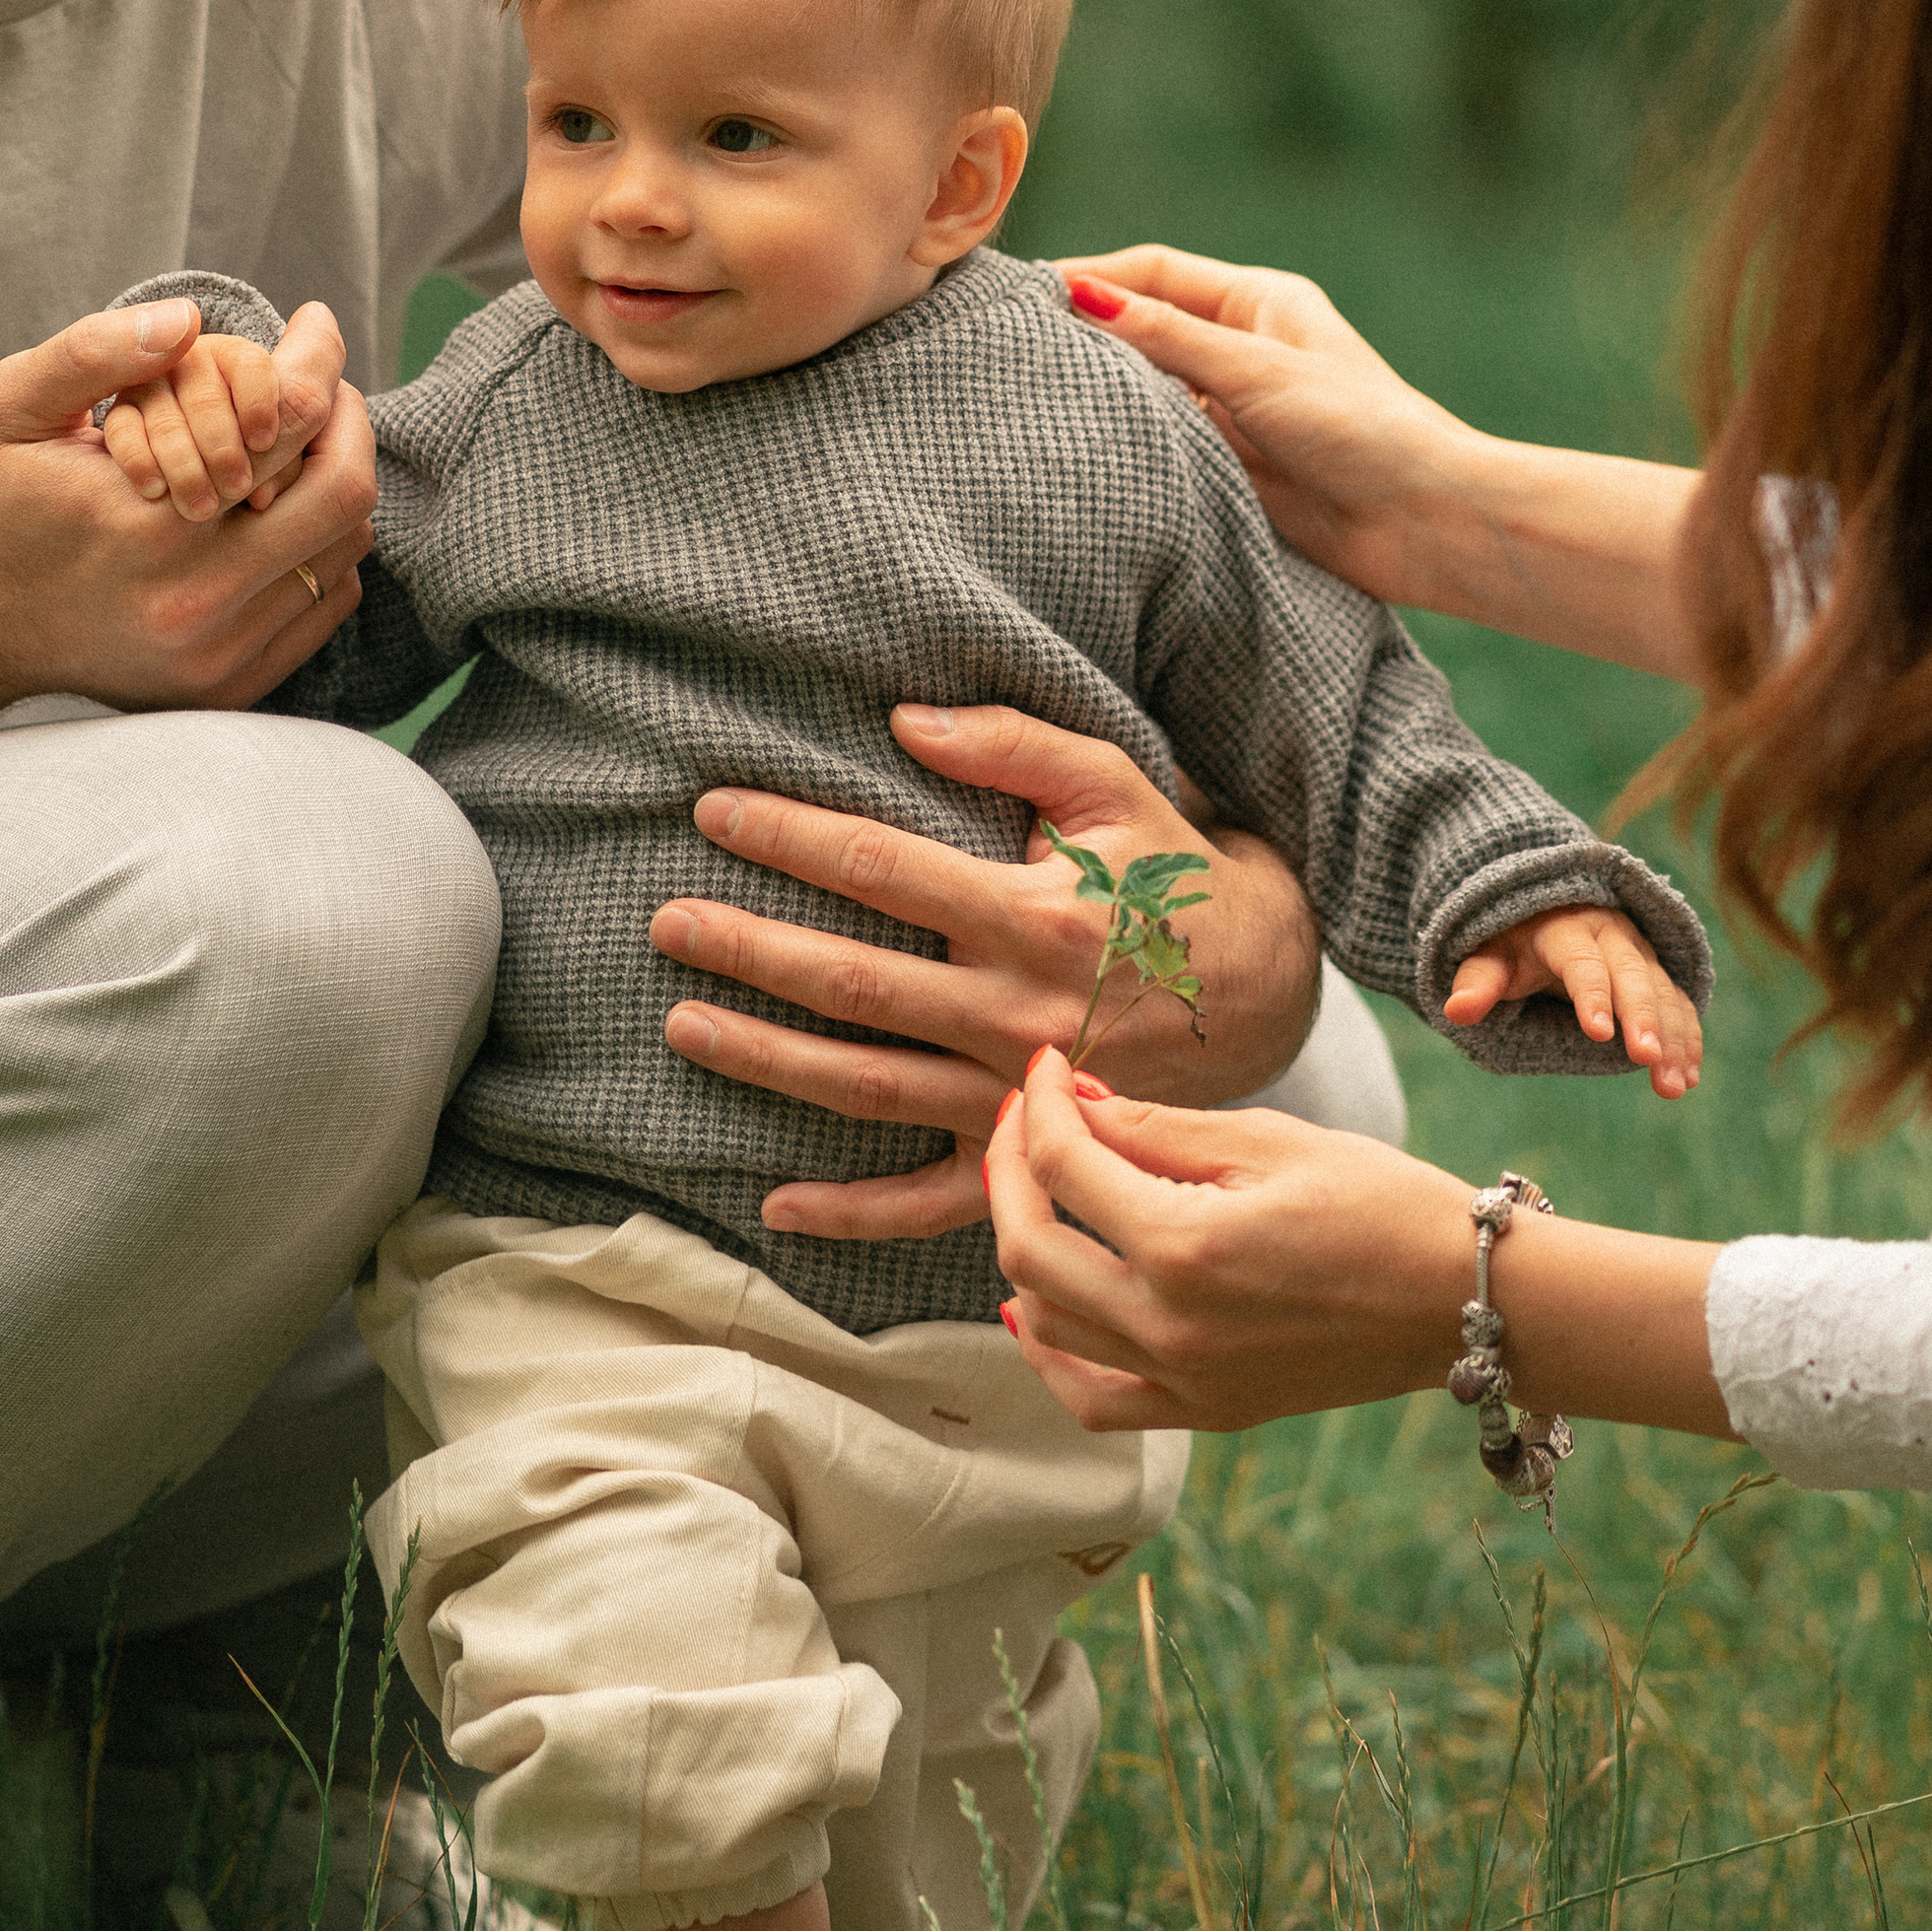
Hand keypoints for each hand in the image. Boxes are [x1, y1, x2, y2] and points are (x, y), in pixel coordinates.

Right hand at [0, 299, 377, 711]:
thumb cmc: (2, 499)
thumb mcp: (17, 407)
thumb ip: (92, 351)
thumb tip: (186, 317)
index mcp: (147, 525)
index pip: (290, 425)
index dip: (317, 361)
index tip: (314, 324)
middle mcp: (192, 601)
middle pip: (342, 493)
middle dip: (344, 423)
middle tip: (321, 388)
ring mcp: (218, 654)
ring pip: (345, 549)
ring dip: (333, 485)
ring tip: (295, 448)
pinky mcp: (232, 686)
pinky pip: (328, 602)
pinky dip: (322, 549)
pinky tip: (279, 516)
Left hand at [650, 702, 1322, 1242]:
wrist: (1265, 989)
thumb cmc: (1173, 870)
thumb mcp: (1111, 785)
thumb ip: (1011, 743)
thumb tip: (904, 717)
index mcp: (1034, 915)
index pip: (882, 867)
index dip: (791, 835)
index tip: (716, 811)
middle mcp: (1017, 1011)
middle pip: (854, 982)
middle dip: (750, 949)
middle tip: (666, 923)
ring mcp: (1016, 1094)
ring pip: (868, 1086)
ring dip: (767, 1060)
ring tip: (684, 1025)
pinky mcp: (1028, 1152)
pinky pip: (931, 1200)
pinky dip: (853, 1213)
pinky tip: (775, 1204)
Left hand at [986, 1053, 1465, 1429]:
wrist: (1466, 1299)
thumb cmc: (1381, 1203)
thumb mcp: (1268, 1141)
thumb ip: (1156, 1128)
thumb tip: (1070, 1101)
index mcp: (1184, 1247)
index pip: (1063, 1164)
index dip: (1040, 1102)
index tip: (1046, 1065)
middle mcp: (1170, 1327)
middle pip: (1028, 1245)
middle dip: (1009, 1167)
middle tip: (1027, 1114)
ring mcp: (1186, 1382)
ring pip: (1046, 1323)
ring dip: (1022, 1247)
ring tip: (1039, 1190)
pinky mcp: (1207, 1413)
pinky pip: (1093, 1400)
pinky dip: (1050, 1354)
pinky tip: (1039, 1306)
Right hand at [1058, 246, 1473, 601]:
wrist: (1425, 525)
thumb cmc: (1361, 430)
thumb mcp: (1255, 372)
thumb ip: (1167, 337)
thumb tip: (1082, 295)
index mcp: (1258, 303)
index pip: (1154, 272)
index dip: (1090, 277)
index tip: (1024, 295)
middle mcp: (1242, 350)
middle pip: (1145, 330)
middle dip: (1087, 337)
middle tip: (1011, 349)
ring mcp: (1235, 411)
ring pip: (1149, 392)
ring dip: (1106, 396)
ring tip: (1032, 400)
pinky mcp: (1232, 469)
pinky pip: (1165, 448)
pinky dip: (1128, 447)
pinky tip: (1084, 452)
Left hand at [1445, 906, 1701, 1095]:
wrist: (1547, 911)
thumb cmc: (1513, 943)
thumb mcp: (1490, 956)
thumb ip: (1478, 982)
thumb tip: (1455, 1011)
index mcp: (1566, 929)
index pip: (1581, 961)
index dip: (1591, 994)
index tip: (1598, 1032)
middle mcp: (1611, 935)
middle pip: (1631, 975)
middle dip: (1642, 1017)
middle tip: (1646, 1059)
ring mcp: (1639, 954)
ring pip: (1663, 992)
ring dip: (1672, 1038)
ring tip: (1673, 1087)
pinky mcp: (1658, 974)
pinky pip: (1680, 1005)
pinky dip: (1687, 1039)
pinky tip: (1688, 1078)